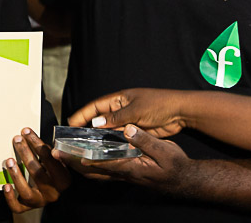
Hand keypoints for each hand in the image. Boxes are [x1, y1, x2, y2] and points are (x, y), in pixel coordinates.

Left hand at [2, 128, 69, 212]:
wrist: (59, 195)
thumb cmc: (56, 174)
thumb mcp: (59, 163)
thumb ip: (49, 153)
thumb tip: (32, 137)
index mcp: (63, 180)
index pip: (50, 159)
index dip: (37, 143)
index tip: (27, 132)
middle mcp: (52, 192)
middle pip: (38, 173)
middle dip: (26, 153)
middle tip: (17, 140)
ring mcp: (40, 201)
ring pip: (27, 192)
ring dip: (17, 175)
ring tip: (9, 161)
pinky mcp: (28, 208)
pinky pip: (18, 207)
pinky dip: (10, 197)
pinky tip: (6, 185)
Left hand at [56, 124, 191, 192]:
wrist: (185, 180)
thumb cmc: (176, 166)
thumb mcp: (164, 150)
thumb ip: (145, 140)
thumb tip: (127, 128)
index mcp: (129, 167)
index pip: (97, 163)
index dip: (78, 157)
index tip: (62, 152)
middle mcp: (123, 174)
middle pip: (91, 171)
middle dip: (72, 163)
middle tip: (55, 154)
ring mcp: (124, 176)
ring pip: (96, 173)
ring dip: (80, 166)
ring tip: (66, 156)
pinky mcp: (127, 174)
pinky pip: (104, 171)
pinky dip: (91, 166)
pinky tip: (86, 159)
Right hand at [68, 88, 186, 138]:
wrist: (180, 112)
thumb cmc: (158, 104)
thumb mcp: (136, 110)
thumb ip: (116, 118)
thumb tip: (96, 123)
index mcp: (119, 99)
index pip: (95, 106)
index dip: (82, 114)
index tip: (70, 123)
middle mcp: (121, 110)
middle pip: (100, 120)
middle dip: (88, 128)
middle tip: (76, 140)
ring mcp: (128, 121)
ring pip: (109, 131)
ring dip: (101, 138)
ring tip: (88, 148)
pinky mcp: (136, 131)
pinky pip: (121, 138)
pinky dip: (113, 144)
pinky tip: (107, 152)